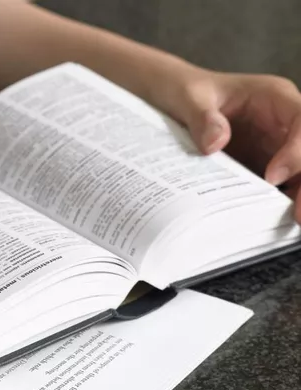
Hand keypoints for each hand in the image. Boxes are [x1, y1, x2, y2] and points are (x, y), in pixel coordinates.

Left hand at [164, 68, 300, 216]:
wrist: (173, 101)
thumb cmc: (185, 92)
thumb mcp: (187, 97)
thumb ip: (201, 117)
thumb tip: (214, 143)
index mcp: (274, 98)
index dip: (297, 150)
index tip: (272, 177)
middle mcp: (283, 124)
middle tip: (297, 215)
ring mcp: (276, 147)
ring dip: (298, 196)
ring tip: (291, 224)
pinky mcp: (263, 167)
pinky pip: (280, 187)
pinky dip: (277, 204)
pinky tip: (268, 223)